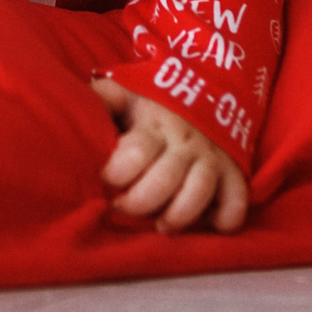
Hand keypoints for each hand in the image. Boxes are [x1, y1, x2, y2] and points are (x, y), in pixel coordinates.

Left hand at [92, 77, 249, 233]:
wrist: (207, 85)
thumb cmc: (153, 99)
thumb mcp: (125, 90)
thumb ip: (101, 98)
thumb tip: (74, 104)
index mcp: (155, 123)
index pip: (136, 151)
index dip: (116, 172)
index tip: (105, 179)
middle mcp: (185, 142)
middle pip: (165, 180)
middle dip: (139, 202)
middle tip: (123, 208)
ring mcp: (212, 158)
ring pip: (199, 192)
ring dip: (178, 216)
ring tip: (160, 225)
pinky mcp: (233, 172)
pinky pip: (236, 200)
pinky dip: (225, 218)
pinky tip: (206, 224)